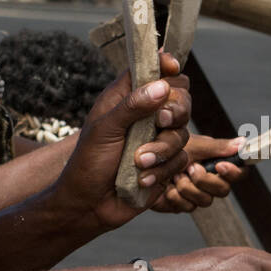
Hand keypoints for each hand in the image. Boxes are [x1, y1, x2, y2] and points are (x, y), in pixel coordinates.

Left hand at [54, 52, 191, 230]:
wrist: (89, 205)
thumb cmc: (88, 163)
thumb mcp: (104, 129)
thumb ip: (132, 106)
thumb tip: (161, 87)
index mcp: (127, 98)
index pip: (153, 71)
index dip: (165, 65)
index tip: (171, 67)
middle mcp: (146, 115)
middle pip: (180, 98)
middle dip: (175, 109)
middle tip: (162, 120)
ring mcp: (158, 140)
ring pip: (182, 132)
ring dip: (161, 149)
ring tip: (139, 162)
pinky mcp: (167, 164)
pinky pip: (181, 160)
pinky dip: (162, 170)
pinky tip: (142, 178)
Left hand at [153, 135, 246, 212]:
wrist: (127, 168)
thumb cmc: (158, 149)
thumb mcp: (186, 143)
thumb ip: (216, 146)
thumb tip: (243, 143)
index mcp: (211, 161)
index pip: (237, 171)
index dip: (234, 172)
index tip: (220, 166)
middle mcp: (205, 178)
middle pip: (223, 189)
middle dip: (205, 180)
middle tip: (189, 168)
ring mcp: (192, 193)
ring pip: (205, 200)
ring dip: (187, 187)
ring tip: (171, 176)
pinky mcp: (177, 205)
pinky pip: (186, 207)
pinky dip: (174, 196)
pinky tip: (163, 187)